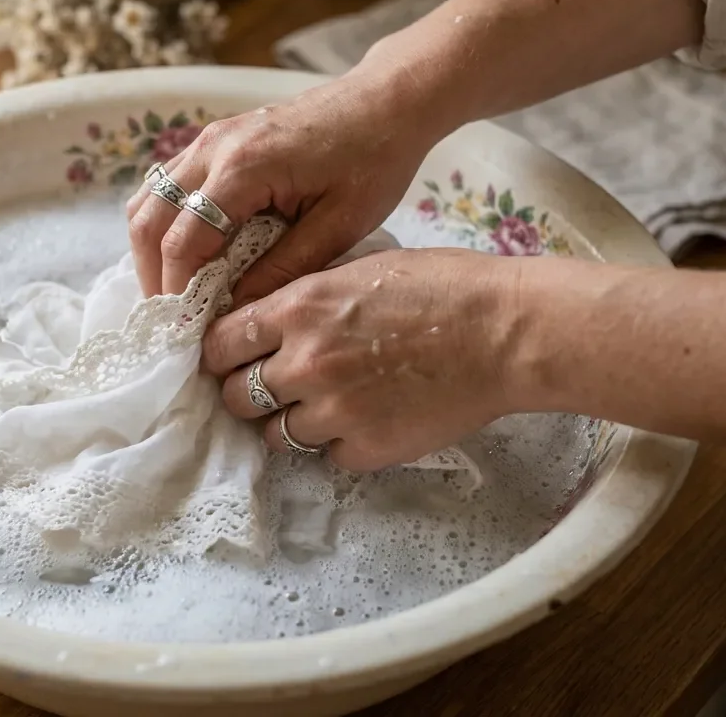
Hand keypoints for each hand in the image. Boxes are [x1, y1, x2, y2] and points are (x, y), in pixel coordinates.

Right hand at [125, 65, 443, 302]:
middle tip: (171, 319)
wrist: (386, 101)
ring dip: (152, 248)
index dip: (177, 291)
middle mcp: (213, 148)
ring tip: (174, 291)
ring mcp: (210, 138)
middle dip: (153, 275)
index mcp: (243, 169)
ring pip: (149, 198)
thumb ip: (284, 268)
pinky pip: (166, 183)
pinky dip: (164, 221)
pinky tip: (187, 252)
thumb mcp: (340, 225)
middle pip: (149, 219)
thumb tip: (237, 311)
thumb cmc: (375, 159)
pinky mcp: (216, 138)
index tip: (185, 330)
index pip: (183, 241)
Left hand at [201, 248, 520, 470]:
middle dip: (247, 392)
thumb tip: (265, 319)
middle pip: (236, 396)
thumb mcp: (358, 268)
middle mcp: (305, 361)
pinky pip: (327, 457)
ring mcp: (334, 410)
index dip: (221, 354)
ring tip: (322, 406)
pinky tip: (366, 420)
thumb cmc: (444, 286)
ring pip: (275, 435)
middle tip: (271, 386)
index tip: (231, 358)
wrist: (506, 332)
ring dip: (290, 423)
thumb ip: (306, 298)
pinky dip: (339, 444)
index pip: (220, 343)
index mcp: (299, 307)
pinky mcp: (366, 448)